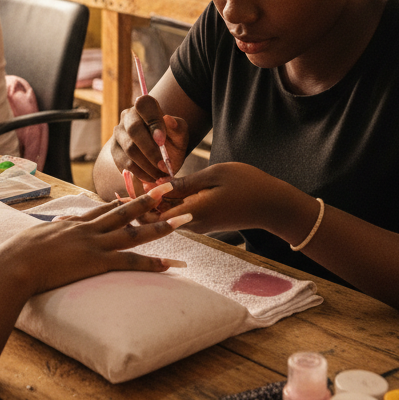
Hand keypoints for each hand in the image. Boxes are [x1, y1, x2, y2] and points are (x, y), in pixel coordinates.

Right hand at [0, 186, 189, 297]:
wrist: (14, 265)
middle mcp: (88, 229)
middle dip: (149, 199)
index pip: (104, 209)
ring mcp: (94, 245)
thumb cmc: (18, 254)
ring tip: (183, 219)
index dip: (123, 202)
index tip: (138, 194)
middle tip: (170, 187)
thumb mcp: (37, 236)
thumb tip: (57, 225)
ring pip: (135, 232)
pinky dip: (152, 263)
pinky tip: (171, 265)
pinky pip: (130, 262)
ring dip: (161, 227)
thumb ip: (52, 230)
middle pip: (125, 211)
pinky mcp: (96, 262)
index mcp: (74, 223)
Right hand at [109, 95, 188, 185]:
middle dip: (150, 151)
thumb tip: (168, 119)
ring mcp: (118, 133)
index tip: (162, 141)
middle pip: (134, 130)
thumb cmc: (170, 141)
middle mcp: (128, 116)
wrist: (159, 155)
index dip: (153, 122)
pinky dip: (140, 173)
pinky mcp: (114, 150)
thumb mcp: (180, 135)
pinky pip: (124, 163)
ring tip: (161, 175)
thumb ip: (178, 127)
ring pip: (129, 149)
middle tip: (164, 166)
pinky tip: (152, 177)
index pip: (144, 105)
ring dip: (147, 166)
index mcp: (145, 106)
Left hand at [139, 162, 285, 233]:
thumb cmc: (248, 185)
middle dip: (139, 201)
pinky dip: (166, 202)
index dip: (135, 200)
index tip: (125, 181)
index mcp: (192, 212)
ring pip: (166, 216)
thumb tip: (158, 185)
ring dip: (152, 201)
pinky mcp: (205, 221)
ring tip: (138, 180)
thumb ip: (185, 182)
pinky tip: (161, 187)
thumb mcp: (214, 174)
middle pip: (155, 218)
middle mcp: (192, 223)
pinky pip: (178, 214)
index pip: (152, 215)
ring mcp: (199, 224)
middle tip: (127, 179)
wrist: (274, 206)